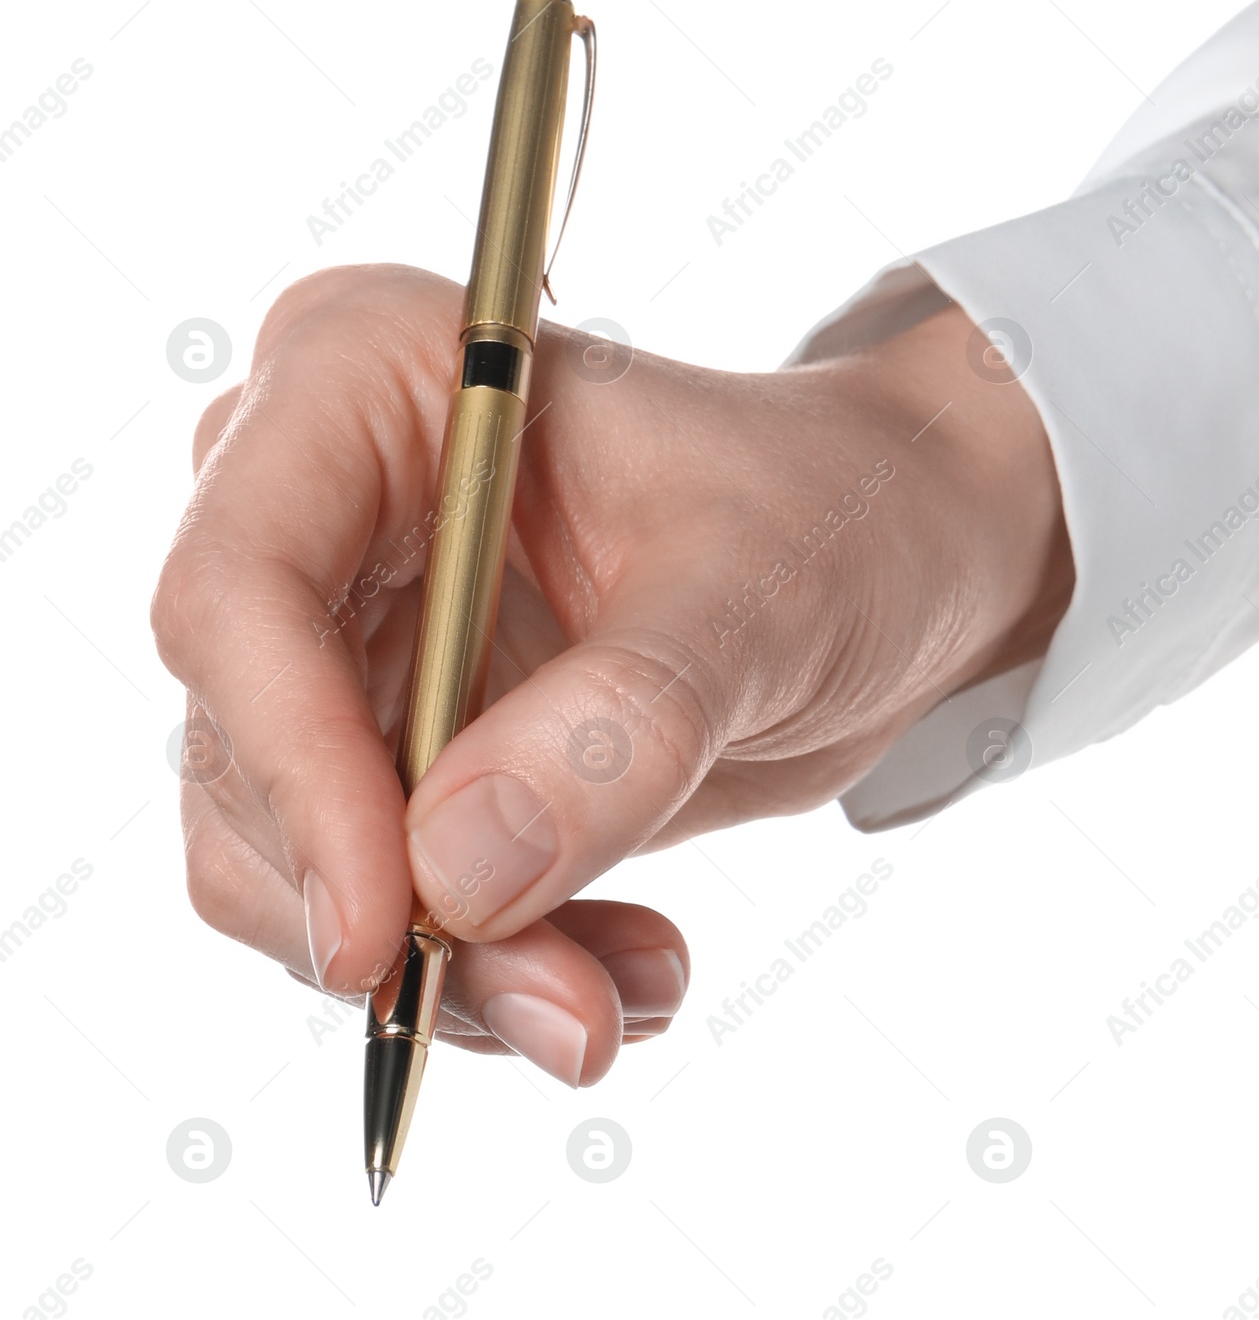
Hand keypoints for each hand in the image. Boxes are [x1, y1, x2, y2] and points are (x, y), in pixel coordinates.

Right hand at [151, 264, 1069, 1081]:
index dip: (292, 768)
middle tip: (564, 1008)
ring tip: (615, 995)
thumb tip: (450, 875)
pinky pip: (373, 894)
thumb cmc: (835, 513)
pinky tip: (619, 965)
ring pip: (295, 854)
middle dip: (388, 908)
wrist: (893, 558)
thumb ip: (620, 722)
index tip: (392, 928)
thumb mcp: (759, 596)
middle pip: (247, 746)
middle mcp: (328, 501)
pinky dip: (482, 965)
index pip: (241, 585)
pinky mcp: (398, 740)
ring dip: (447, 965)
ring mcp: (352, 630)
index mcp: (374, 375)